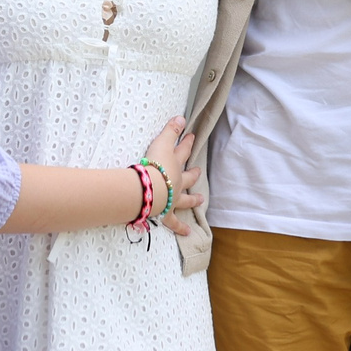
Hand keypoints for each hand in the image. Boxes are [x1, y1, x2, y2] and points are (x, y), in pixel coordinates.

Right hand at [141, 116, 204, 236]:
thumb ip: (170, 130)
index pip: (182, 150)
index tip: (192, 136)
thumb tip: (182, 117)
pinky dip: (180, 227)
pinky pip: (174, 222)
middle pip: (188, 176)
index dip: (187, 142)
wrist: (150, 189)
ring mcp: (173, 198)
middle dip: (193, 173)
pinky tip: (187, 232)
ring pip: (185, 199)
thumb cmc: (152, 165)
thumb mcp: (160, 143)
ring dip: (193, 200)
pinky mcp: (166, 212)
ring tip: (200, 200)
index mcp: (174, 164)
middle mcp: (177, 181)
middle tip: (198, 171)